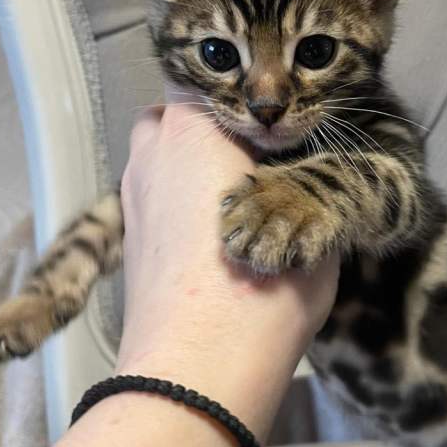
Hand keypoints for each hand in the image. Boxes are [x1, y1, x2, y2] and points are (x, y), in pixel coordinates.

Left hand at [116, 95, 339, 437]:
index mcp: (197, 125)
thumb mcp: (321, 209)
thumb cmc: (271, 273)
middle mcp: (154, 148)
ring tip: (238, 207)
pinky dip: (178, 206)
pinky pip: (154, 199)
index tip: (282, 131)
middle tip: (258, 167)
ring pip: (161, 158)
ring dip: (191, 168)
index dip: (252, 104)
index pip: (218, 84)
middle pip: (180, 116)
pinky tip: (211, 241)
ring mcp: (132, 194)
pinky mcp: (125, 238)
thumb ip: (305, 174)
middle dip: (213, 132)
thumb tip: (301, 173)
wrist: (203, 363)